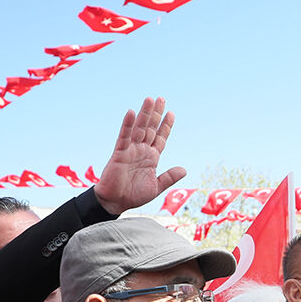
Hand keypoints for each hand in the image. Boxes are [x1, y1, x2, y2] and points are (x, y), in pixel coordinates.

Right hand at [92, 98, 187, 215]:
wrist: (116, 202)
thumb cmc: (134, 195)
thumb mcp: (156, 186)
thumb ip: (169, 177)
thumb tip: (184, 169)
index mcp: (151, 158)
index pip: (160, 138)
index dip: (166, 126)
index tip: (171, 113)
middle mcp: (141, 151)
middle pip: (150, 128)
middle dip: (156, 114)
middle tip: (161, 98)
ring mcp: (130, 150)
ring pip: (139, 128)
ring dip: (144, 114)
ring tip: (150, 100)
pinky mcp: (119, 153)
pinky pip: (124, 137)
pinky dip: (128, 125)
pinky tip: (132, 113)